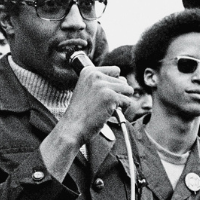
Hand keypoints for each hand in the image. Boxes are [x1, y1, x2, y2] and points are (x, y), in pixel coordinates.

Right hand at [40, 65, 133, 180]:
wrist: (72, 128)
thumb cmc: (80, 114)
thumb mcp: (87, 90)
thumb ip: (102, 83)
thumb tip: (125, 82)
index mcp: (88, 71)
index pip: (115, 71)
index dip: (113, 84)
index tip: (103, 95)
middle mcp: (95, 75)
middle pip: (123, 80)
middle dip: (118, 93)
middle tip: (104, 105)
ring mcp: (103, 85)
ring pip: (127, 90)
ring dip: (122, 101)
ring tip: (108, 109)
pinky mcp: (111, 96)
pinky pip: (127, 101)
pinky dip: (122, 109)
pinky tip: (110, 113)